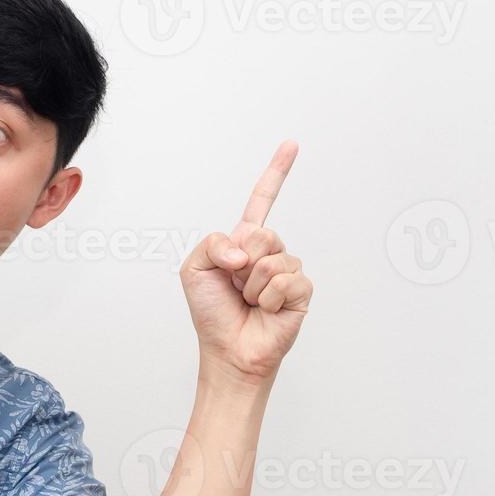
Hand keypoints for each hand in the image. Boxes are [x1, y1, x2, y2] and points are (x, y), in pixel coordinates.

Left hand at [179, 139, 313, 384]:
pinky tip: (264, 310)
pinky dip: (268, 297)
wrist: (228, 351)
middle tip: (235, 285)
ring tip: (248, 301)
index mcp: (243, 242)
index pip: (262, 200)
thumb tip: (245, 250)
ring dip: (252, 284)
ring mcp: (287, 271)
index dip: (277, 172)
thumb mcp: (194, 270)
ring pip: (273, 259)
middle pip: (263, 233)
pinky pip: (286, 280)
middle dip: (241, 261)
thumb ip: (212, 244)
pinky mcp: (300, 292)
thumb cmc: (211, 313)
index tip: (291, 145)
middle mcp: (268, 252)